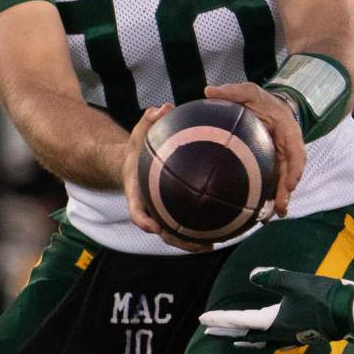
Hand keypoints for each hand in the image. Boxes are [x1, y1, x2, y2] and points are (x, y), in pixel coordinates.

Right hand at [122, 104, 213, 252]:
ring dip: (190, 242)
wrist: (132, 163)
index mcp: (136, 192)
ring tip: (211, 245)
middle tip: (197, 243)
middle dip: (176, 239)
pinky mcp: (171, 211)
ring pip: (173, 233)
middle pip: (159, 230)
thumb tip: (163, 108)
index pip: (136, 209)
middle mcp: (148, 206)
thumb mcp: (139, 132)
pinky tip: (221, 228)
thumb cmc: (138, 147)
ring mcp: (159, 212)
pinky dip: (199, 229)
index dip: (143, 220)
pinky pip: (185, 223)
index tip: (153, 227)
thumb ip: (148, 121)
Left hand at [199, 267, 353, 347]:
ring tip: (233, 339)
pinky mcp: (302, 335)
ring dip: (244, 338)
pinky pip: (276, 342)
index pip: (240, 321)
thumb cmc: (323, 296)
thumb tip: (253, 275)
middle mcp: (279, 334)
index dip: (220, 318)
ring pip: (260, 341)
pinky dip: (265, 341)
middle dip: (226, 331)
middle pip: (245, 334)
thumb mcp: (296, 282)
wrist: (350, 313)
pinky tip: (268, 339)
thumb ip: (273, 278)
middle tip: (207, 330)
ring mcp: (291, 337)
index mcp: (273, 322)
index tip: (203, 318)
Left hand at [204, 83, 304, 216]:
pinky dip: (269, 195)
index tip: (291, 183)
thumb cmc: (260, 100)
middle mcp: (288, 147)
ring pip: (283, 180)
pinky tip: (259, 212)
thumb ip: (232, 91)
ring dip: (280, 198)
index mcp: (287, 130)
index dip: (295, 168)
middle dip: (287, 191)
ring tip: (271, 217)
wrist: (269, 106)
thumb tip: (209, 90)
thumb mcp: (249, 91)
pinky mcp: (273, 165)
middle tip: (280, 209)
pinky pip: (273, 180)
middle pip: (291, 172)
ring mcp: (281, 158)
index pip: (296, 151)